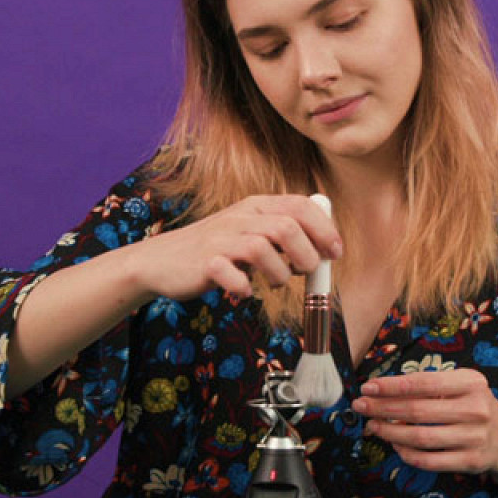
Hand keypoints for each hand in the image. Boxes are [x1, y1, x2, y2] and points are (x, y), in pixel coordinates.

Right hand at [133, 194, 341, 300]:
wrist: (161, 260)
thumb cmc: (216, 250)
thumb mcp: (250, 231)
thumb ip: (282, 233)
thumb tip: (324, 246)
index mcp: (256, 206)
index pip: (301, 205)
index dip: (325, 229)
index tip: (335, 253)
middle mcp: (240, 217)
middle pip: (287, 226)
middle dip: (307, 254)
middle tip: (306, 272)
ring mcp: (220, 239)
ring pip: (262, 248)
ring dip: (279, 273)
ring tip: (276, 284)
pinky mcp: (204, 262)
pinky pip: (231, 275)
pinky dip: (244, 288)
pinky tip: (244, 291)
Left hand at [352, 369, 497, 476]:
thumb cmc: (475, 406)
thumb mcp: (462, 386)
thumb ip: (431, 384)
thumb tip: (385, 388)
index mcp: (471, 383)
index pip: (423, 383)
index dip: (391, 386)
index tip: (368, 387)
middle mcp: (475, 409)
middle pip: (418, 411)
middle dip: (383, 408)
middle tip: (361, 406)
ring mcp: (474, 437)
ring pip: (421, 438)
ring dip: (390, 432)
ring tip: (373, 426)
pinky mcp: (471, 461)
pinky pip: (430, 460)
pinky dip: (407, 454)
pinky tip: (395, 445)